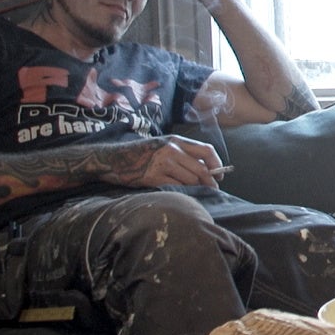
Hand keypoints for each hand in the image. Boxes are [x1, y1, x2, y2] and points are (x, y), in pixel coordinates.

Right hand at [106, 135, 226, 188]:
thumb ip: (183, 153)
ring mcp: (162, 163)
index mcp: (176, 140)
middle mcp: (171, 150)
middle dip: (210, 182)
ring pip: (191, 180)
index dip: (218, 164)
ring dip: (196, 188)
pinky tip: (180, 193)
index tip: (220, 175)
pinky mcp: (154, 177)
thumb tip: (209, 170)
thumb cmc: (140, 154)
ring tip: (194, 191)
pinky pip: (176, 187)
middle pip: (201, 169)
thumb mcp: (163, 146)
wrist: (113, 159)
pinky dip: (182, 192)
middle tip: (212, 189)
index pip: (207, 150)